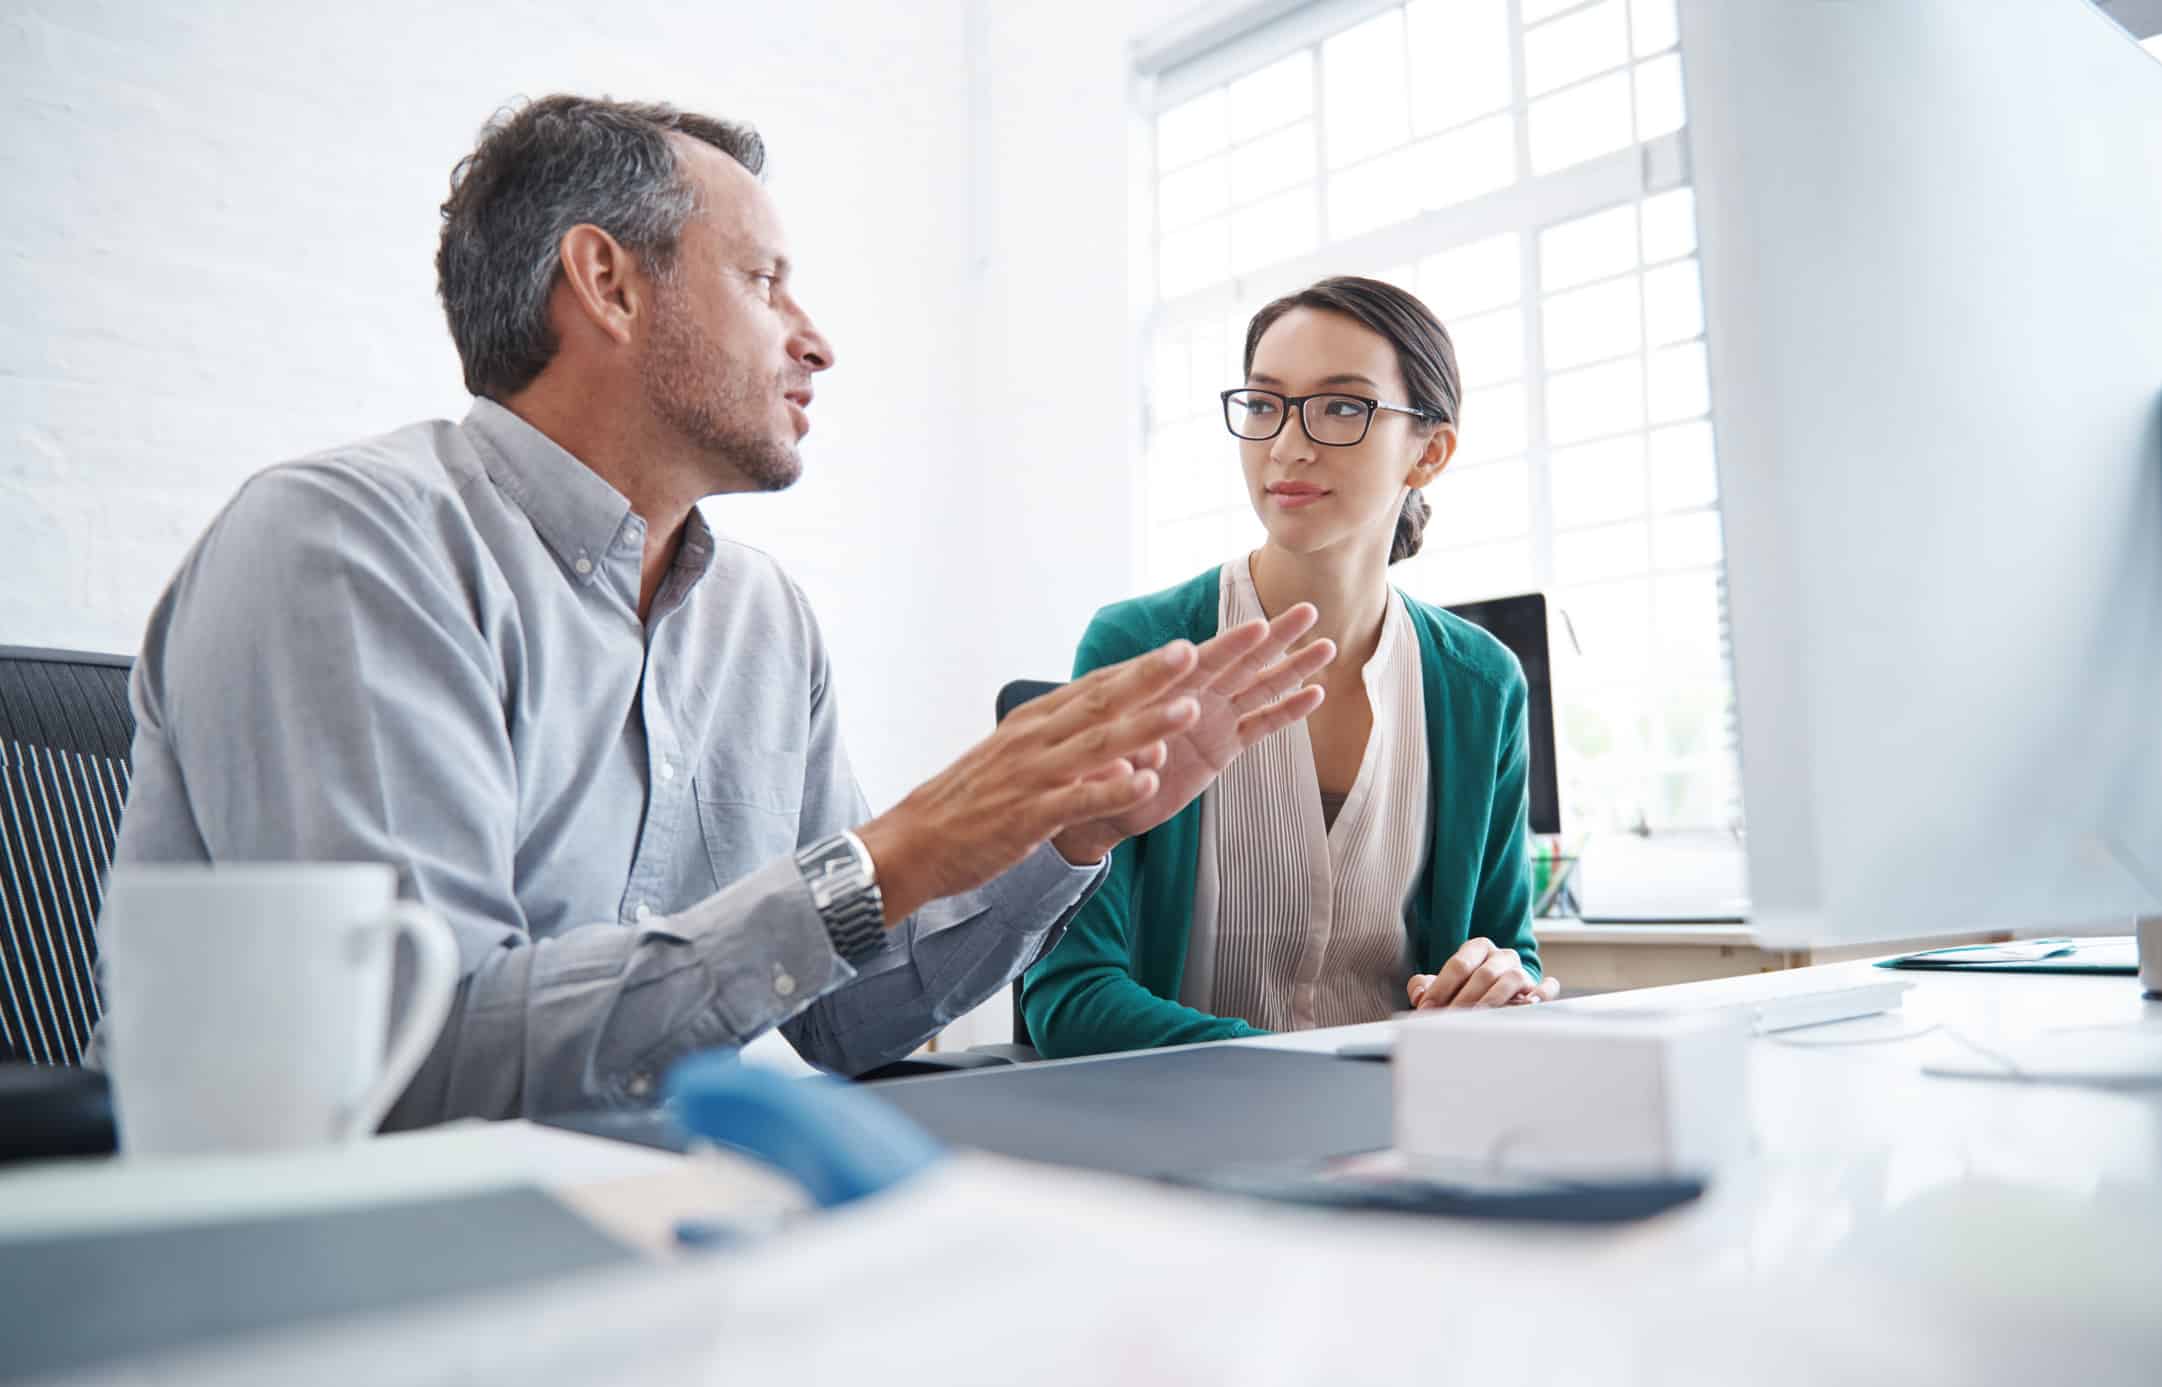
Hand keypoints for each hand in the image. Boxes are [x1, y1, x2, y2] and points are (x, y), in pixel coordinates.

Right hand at [855, 640, 1206, 924]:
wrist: (917, 840)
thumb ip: (1068, 745)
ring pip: (1097, 745)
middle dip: (1149, 677)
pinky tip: (1144, 784)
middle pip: (1101, 701)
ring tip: (1187, 711)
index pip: (1096, 685)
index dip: (1140, 667)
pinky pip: (1077, 801)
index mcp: (1035, 721)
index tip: (1182, 647)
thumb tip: (1121, 745)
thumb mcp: (1018, 755)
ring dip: (1145, 727)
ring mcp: (1032, 776)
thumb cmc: (974, 798)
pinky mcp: (1027, 817)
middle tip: (1191, 652)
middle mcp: (1036, 739)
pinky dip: (1112, 792)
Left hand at [1050, 603, 1335, 863]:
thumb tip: (1149, 754)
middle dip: (1276, 636)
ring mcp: (1212, 719)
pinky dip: (1288, 711)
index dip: (1231, 645)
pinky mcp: (1223, 748)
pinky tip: (1316, 694)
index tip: (1260, 626)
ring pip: (1260, 686)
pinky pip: (1261, 725)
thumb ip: (1127, 751)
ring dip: (1293, 667)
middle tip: (1308, 610)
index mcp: (1166, 686)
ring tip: (1327, 646)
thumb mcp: (1103, 755)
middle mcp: (1194, 694)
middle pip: (1242, 660)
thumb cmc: (1092, 765)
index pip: (1203, 661)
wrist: (1099, 799)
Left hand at [1406, 937, 1560, 1009]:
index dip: (1441, 987)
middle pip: (1484, 973)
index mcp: (1477, 948)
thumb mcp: (1442, 985)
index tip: (1427, 1008)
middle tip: (1450, 1017)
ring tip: (1478, 1016)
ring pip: (1512, 979)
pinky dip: (1541, 994)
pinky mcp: (1537, 989)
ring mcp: (1521, 971)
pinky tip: (1527, 1005)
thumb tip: (1419, 993)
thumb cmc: (1464, 989)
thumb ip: (1424, 985)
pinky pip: (1547, 988)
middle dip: (1464, 998)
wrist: (1492, 997)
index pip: (1459, 964)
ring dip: (1493, 999)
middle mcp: (1501, 956)